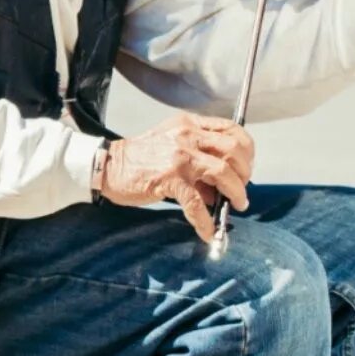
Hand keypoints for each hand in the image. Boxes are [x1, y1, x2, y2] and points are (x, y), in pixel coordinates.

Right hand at [96, 113, 253, 243]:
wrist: (108, 166)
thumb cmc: (139, 157)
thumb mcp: (172, 145)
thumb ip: (198, 159)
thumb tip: (220, 189)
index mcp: (190, 124)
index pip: (232, 129)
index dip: (247, 150)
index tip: (246, 167)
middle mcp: (188, 136)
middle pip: (235, 150)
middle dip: (245, 173)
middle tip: (242, 190)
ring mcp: (180, 157)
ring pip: (223, 173)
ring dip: (236, 193)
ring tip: (235, 206)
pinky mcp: (169, 178)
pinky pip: (196, 203)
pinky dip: (205, 221)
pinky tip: (207, 231)